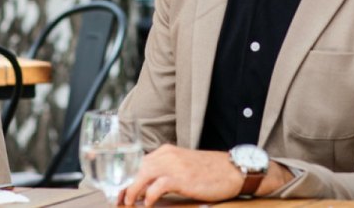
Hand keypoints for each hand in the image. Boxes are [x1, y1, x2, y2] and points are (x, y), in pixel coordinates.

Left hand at [119, 145, 241, 206]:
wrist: (233, 170)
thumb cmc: (210, 171)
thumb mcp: (184, 166)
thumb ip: (166, 171)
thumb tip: (148, 187)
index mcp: (166, 151)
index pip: (139, 163)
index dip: (127, 178)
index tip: (121, 192)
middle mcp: (167, 155)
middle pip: (137, 169)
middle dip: (125, 186)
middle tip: (120, 200)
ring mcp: (174, 165)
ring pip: (143, 175)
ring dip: (132, 191)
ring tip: (128, 203)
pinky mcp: (182, 178)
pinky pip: (157, 186)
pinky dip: (148, 196)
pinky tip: (147, 204)